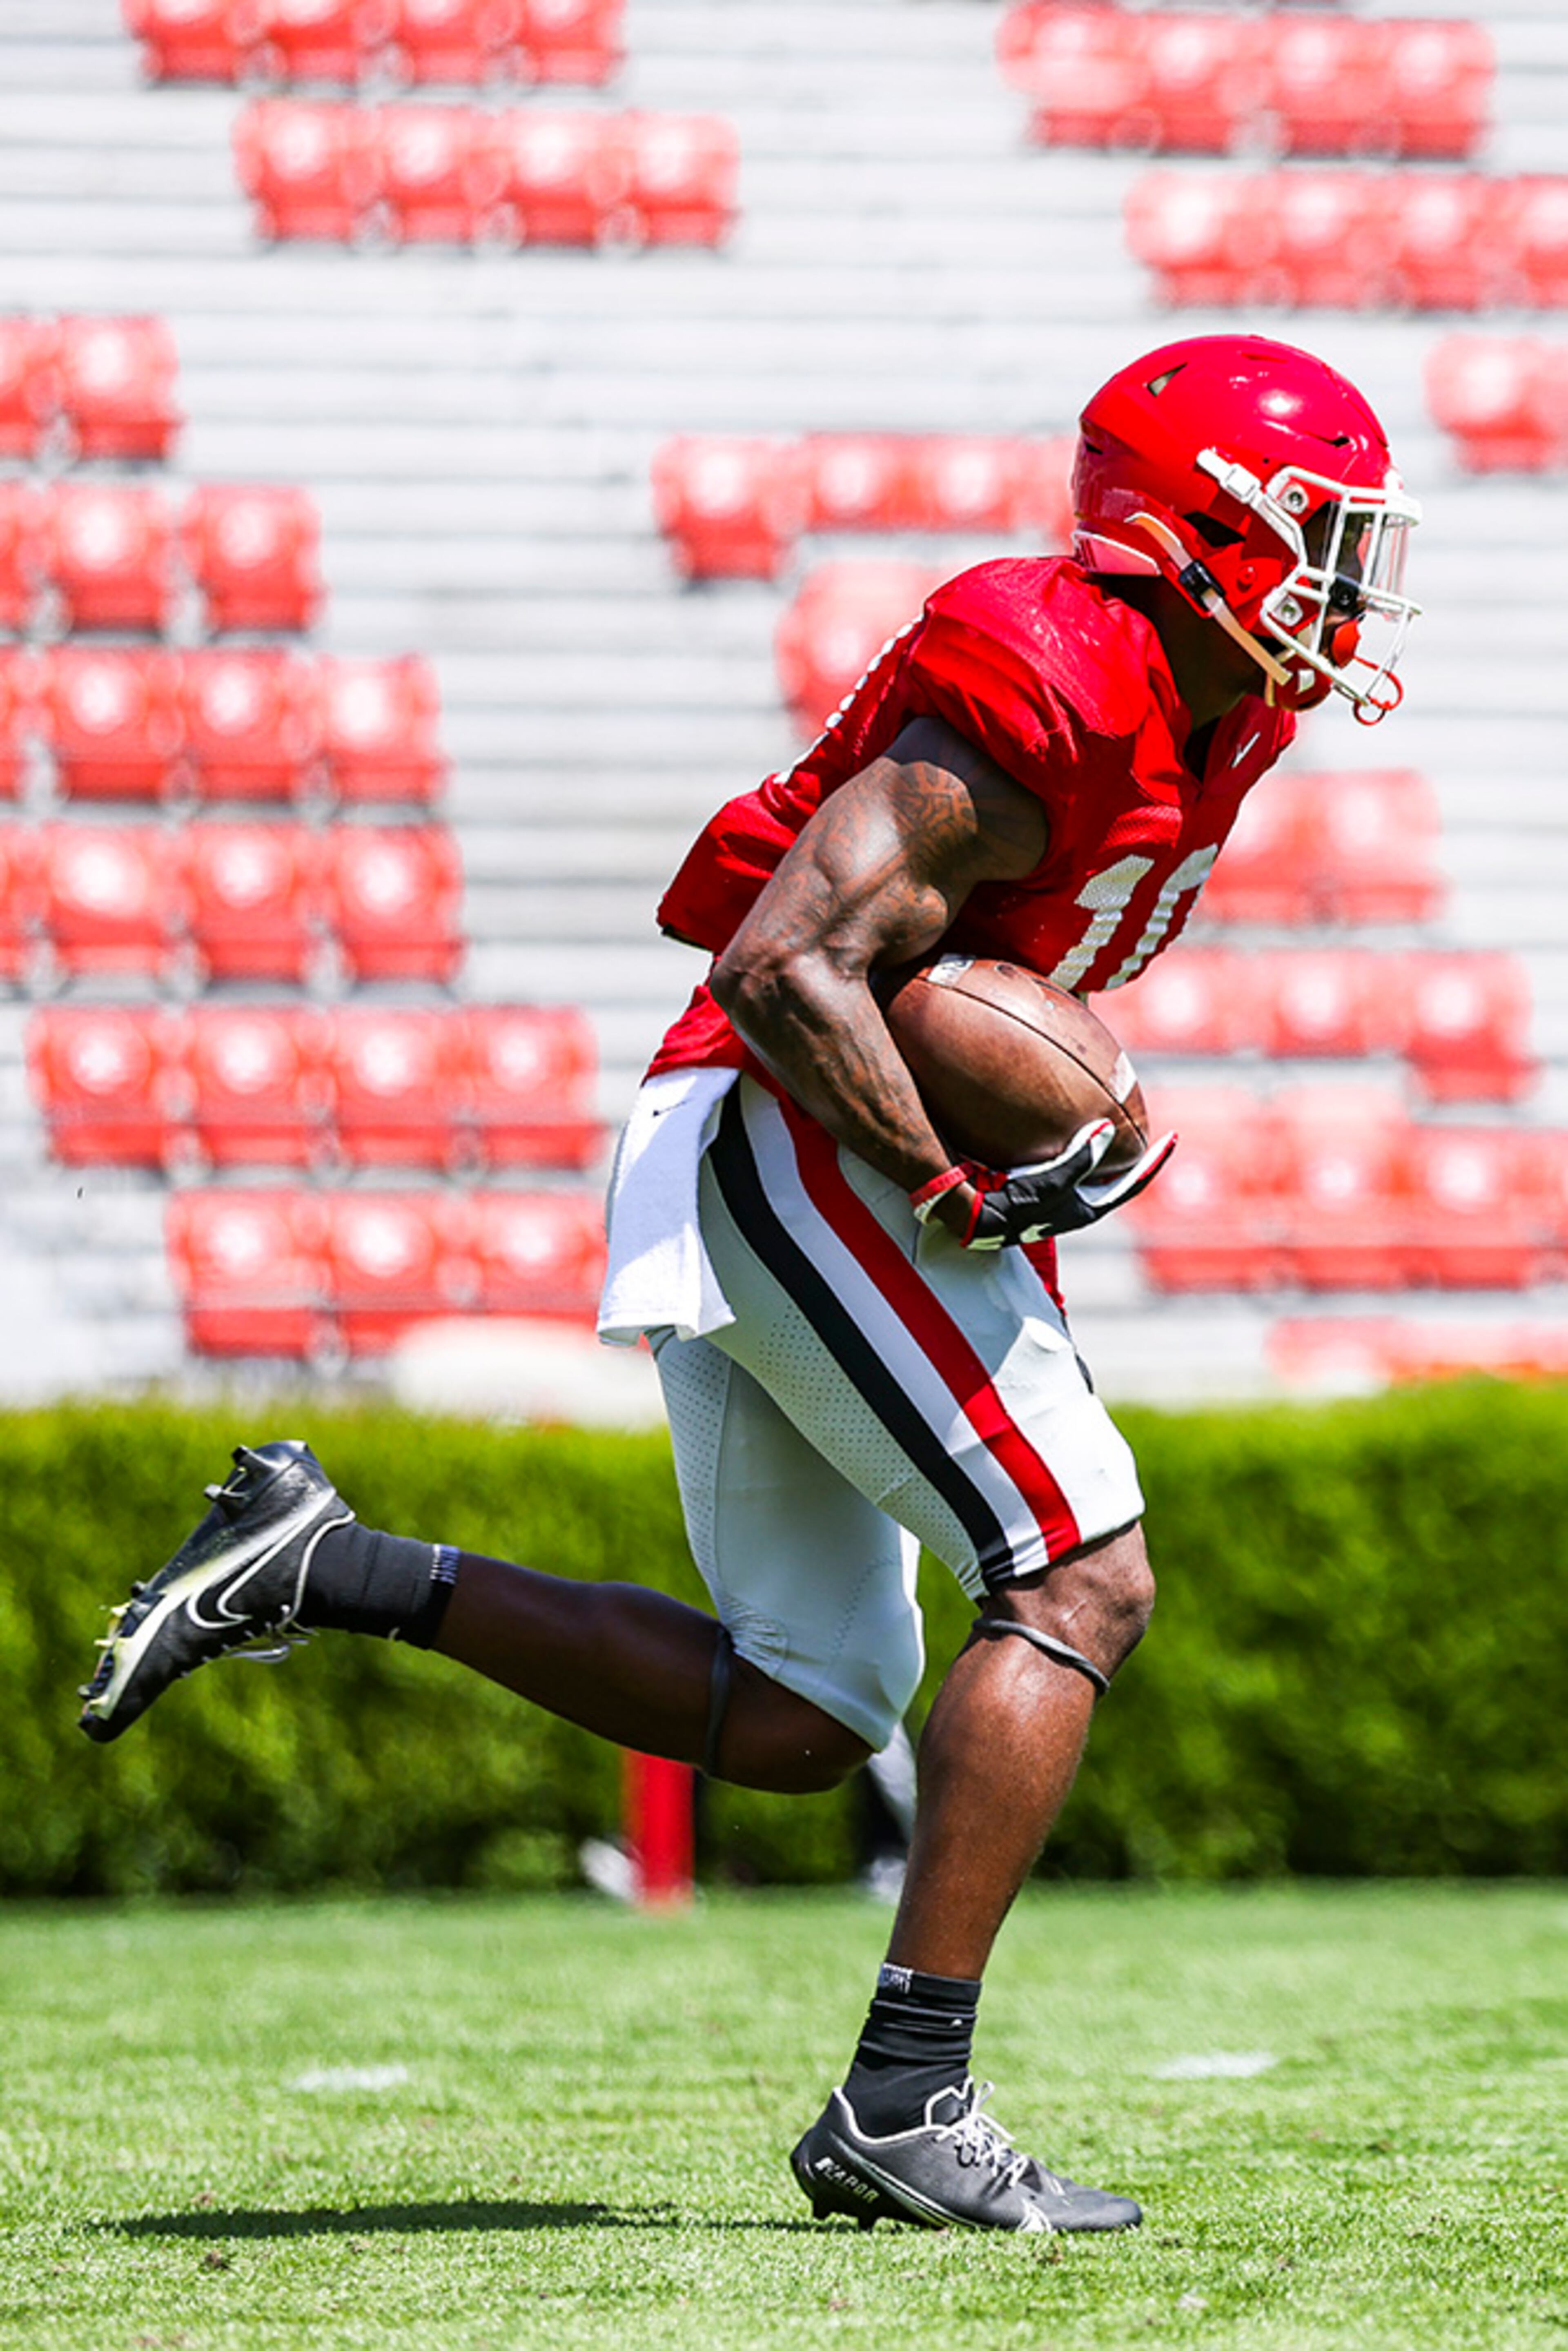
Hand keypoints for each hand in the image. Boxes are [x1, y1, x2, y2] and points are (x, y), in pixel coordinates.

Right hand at [958, 1122, 1177, 1249]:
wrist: (969, 1219)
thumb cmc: (1008, 1206)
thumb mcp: (1047, 1186)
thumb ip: (1077, 1162)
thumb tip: (1107, 1130)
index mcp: (1081, 1209)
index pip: (1126, 1186)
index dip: (1151, 1165)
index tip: (1172, 1140)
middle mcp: (1071, 1205)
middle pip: (1113, 1179)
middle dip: (1133, 1158)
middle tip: (1154, 1132)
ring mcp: (1053, 1198)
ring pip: (1090, 1172)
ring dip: (1104, 1152)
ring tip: (1115, 1125)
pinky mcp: (1034, 1186)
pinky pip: (1064, 1160)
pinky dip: (1075, 1145)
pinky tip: (1065, 1124)